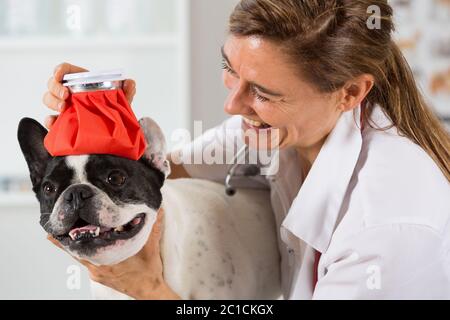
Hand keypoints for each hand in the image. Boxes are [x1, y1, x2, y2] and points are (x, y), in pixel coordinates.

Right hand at [43, 62, 136, 128]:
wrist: (111, 128)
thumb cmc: (111, 107)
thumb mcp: (119, 99)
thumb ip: (126, 90)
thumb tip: (130, 82)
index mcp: (80, 81)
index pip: (65, 70)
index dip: (59, 70)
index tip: (59, 75)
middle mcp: (69, 92)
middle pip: (52, 84)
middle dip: (55, 88)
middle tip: (66, 96)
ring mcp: (63, 106)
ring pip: (48, 99)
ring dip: (53, 102)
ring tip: (63, 108)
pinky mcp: (62, 121)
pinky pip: (50, 120)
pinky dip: (50, 121)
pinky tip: (55, 122)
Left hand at [48, 208, 179, 299]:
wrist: (148, 289)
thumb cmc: (148, 271)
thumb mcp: (151, 246)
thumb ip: (153, 226)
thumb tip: (158, 209)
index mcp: (109, 258)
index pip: (83, 247)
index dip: (69, 240)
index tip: (56, 232)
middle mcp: (100, 266)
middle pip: (77, 252)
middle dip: (66, 241)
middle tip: (53, 230)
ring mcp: (98, 272)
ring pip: (79, 257)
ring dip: (71, 247)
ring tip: (59, 236)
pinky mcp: (99, 275)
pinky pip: (85, 262)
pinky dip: (79, 253)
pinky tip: (76, 247)